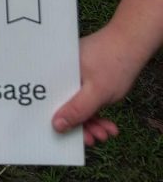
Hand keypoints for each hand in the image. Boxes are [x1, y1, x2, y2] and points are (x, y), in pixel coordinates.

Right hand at [52, 26, 135, 145]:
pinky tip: (108, 124)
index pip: (52, 101)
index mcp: (59, 72)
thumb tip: (56, 125)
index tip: (76, 139)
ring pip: (77, 103)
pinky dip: (96, 110)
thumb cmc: (112, 63)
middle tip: (96, 138)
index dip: (62, 123)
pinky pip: (85, 97)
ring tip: (107, 133)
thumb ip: (77, 109)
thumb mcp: (96, 93)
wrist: (130, 43)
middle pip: (65, 104)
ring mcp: (73, 73)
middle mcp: (62, 72)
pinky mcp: (83, 75)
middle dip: (83, 125)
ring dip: (92, 120)